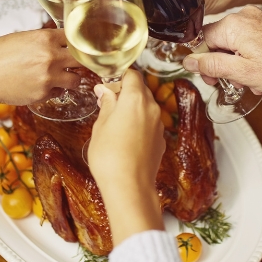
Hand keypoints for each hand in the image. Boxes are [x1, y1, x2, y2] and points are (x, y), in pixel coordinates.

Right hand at [0, 29, 81, 116]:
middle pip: (82, 60)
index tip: (81, 47)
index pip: (75, 39)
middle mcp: (51, 57)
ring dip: (71, 78)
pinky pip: (58, 92)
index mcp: (45, 38)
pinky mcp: (43, 94)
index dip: (78, 43)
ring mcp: (49, 78)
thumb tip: (60, 44)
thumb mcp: (22, 38)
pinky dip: (54, 90)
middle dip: (81, 62)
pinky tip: (40, 85)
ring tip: (60, 76)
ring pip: (76, 80)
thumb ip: (44, 41)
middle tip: (79, 63)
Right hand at [88, 69, 164, 243]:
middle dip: (126, 91)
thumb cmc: (110, 156)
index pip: (132, 74)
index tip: (107, 83)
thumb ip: (106, 104)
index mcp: (135, 99)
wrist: (129, 187)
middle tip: (108, 101)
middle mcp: (151, 108)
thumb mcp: (100, 126)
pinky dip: (140, 122)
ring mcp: (159, 124)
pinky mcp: (161, 140)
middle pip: (141, 89)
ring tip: (115, 120)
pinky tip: (126, 136)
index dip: (119, 76)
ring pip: (147, 106)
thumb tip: (105, 90)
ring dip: (133, 107)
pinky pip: (150, 122)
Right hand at [182, 6, 261, 93]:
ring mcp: (257, 18)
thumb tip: (189, 61)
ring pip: (234, 41)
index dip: (202, 61)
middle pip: (217, 40)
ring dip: (237, 62)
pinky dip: (249, 55)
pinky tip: (260, 71)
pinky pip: (248, 38)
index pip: (201, 39)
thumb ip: (211, 65)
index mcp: (232, 25)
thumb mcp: (241, 72)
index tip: (210, 77)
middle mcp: (244, 15)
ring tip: (251, 80)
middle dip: (222, 63)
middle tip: (232, 82)